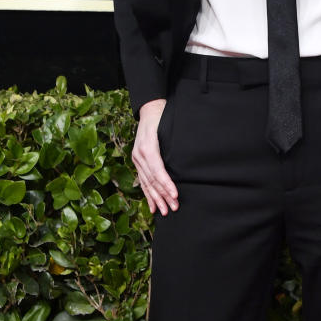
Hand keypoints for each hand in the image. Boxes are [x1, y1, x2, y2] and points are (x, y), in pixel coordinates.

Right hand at [132, 99, 178, 215]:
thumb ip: (173, 145)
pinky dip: (148, 194)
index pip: (158, 170)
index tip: (176, 195)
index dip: (166, 184)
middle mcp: (139, 155)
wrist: (149, 109)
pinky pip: (142, 181)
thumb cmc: (163, 118)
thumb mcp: (168, 128)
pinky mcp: (137, 161)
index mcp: (147, 147)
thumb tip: (183, 164)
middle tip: (174, 208)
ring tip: (165, 211)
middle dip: (163, 195)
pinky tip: (152, 207)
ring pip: (146, 183)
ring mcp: (137, 159)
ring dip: (156, 199)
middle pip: (152, 179)